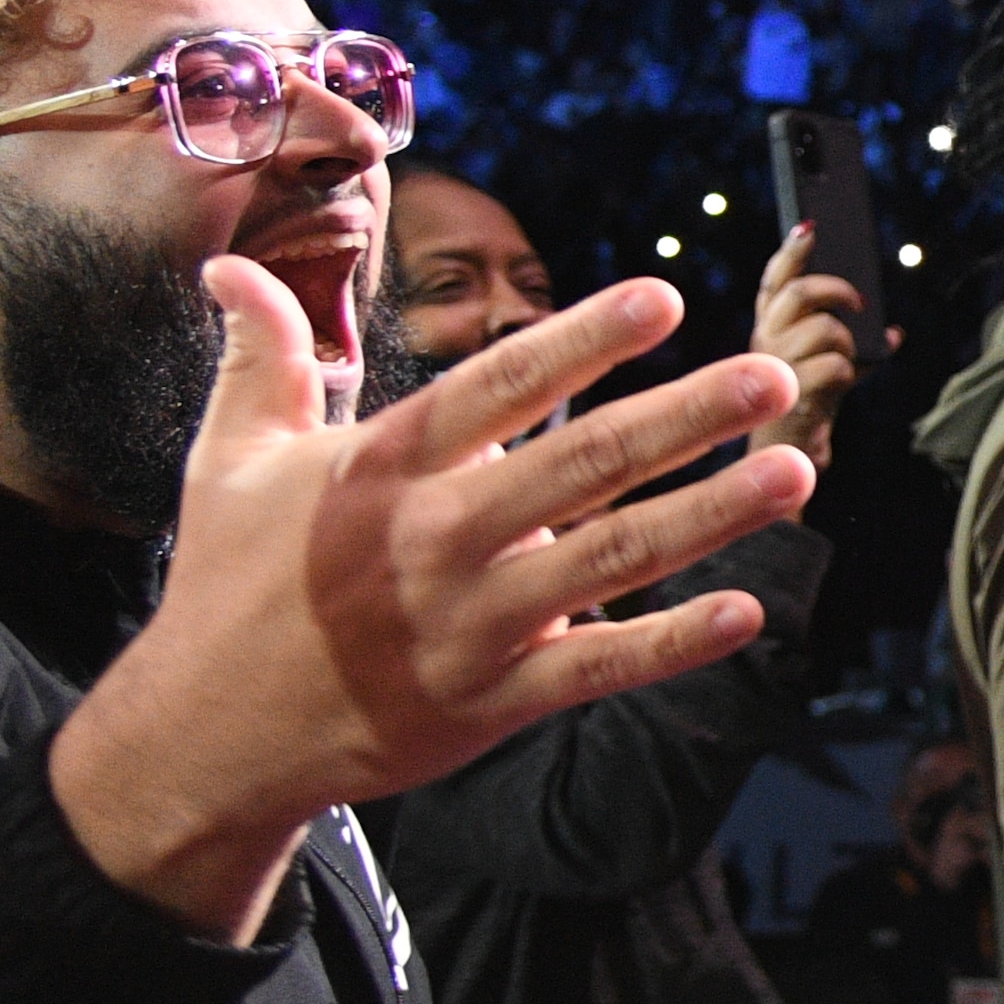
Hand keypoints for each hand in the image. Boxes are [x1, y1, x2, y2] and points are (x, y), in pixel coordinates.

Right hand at [49, 270, 810, 940]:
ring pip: (612, 561)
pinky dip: (674, 643)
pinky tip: (751, 609)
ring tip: (795, 470)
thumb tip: (231, 265)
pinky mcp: (494, 701)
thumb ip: (259, 358)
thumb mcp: (230, 463)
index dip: (582, 342)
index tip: (664, 297)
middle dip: (685, 418)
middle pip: (580, 465)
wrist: (208, 737)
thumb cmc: (231, 585)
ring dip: (711, 515)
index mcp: (382, 471)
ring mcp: (471, 626)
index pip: (497, 387)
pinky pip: (600, 668)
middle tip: (775, 375)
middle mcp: (436, 541)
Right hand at [747, 220, 889, 469]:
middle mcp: (763, 340)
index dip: (791, 251)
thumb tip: (893, 331)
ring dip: (848, 342)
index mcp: (769, 327)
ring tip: (847, 360)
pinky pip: (836, 364)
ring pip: (825, 328)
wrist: (786, 461)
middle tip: (861, 301)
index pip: (775, 279)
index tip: (810, 225)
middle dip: (836, 289)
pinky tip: (844, 384)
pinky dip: (852, 371)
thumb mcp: (834, 367)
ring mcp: (773, 365)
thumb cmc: (810, 405)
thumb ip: (859, 345)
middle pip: (798, 291)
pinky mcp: (788, 391)